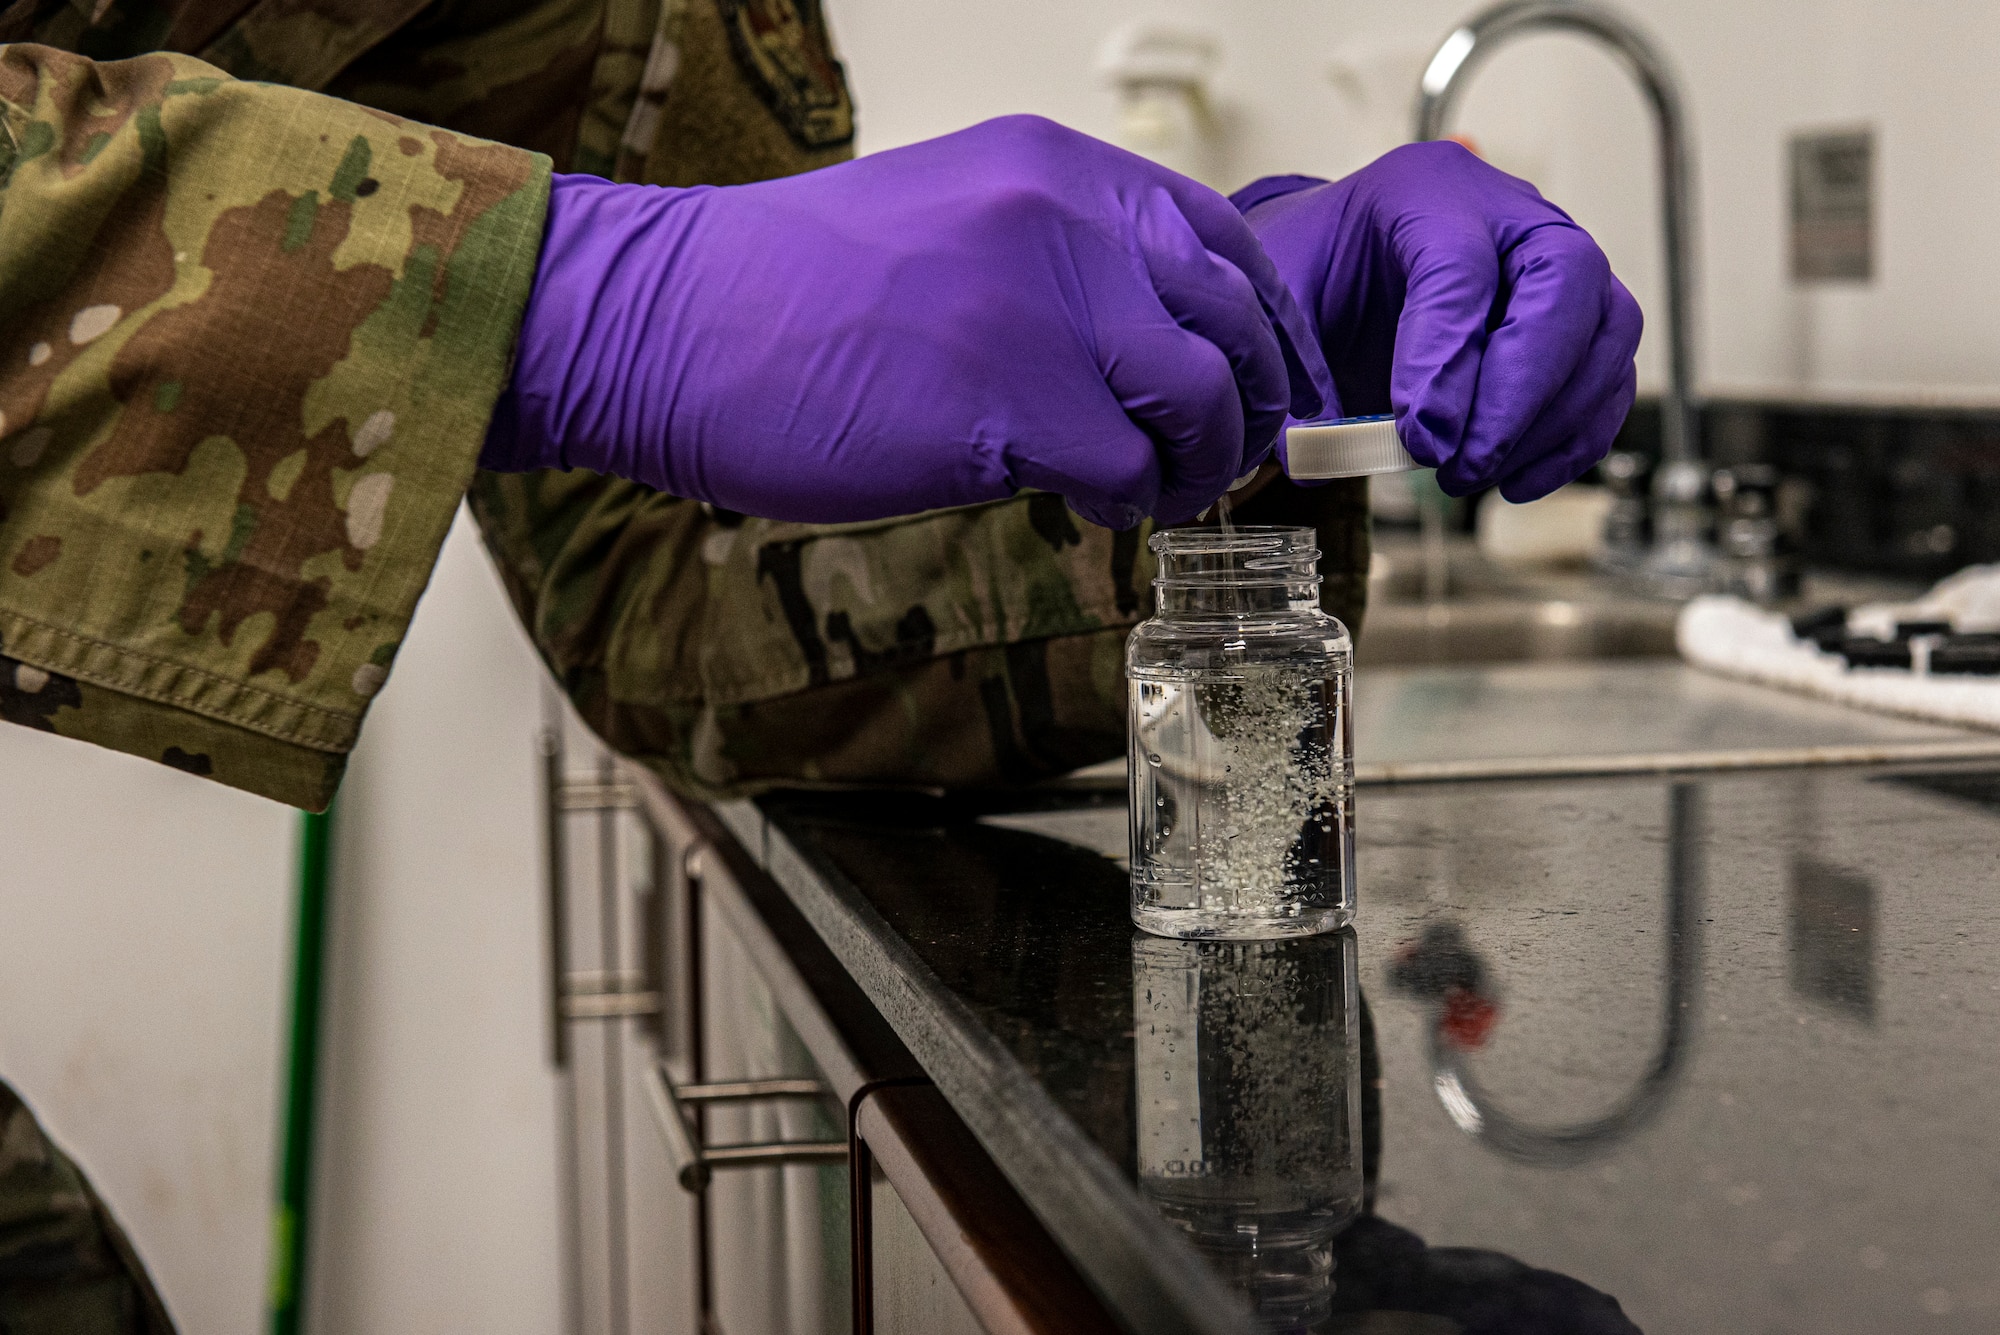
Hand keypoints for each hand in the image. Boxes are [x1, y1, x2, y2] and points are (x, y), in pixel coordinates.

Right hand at [482, 116, 1328, 527]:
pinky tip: (1086, 505)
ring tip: (1151, 491)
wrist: (667, 324)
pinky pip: (1128, 469)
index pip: (1223, 237)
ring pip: (1203, 399)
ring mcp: (1039, 310)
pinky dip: (1126, 502)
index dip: (1260, 326)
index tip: (1254, 383)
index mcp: (1052, 168)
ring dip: (1197, 464)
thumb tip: (1137, 338)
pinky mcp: (1005, 406)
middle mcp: (1064, 222)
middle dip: (1248, 407)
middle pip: (1235, 321)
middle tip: (1219, 457)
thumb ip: (1053, 257)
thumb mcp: (947, 219)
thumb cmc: (785, 291)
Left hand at [1233, 142, 1641, 501]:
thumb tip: (1312, 457)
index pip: (1460, 265)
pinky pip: (1609, 372)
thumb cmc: (1315, 276)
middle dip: (1521, 388)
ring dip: (1552, 420)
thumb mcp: (1278, 313)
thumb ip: (1288, 380)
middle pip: (1565, 277)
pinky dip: (1575, 436)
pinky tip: (1516, 479)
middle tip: (1464, 463)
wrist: (1337, 266)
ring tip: (1477, 474)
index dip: (1446, 358)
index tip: (1420, 436)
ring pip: (1605, 326)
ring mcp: (1553, 259)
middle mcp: (1506, 211)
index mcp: (1423, 191)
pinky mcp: (1578, 314)